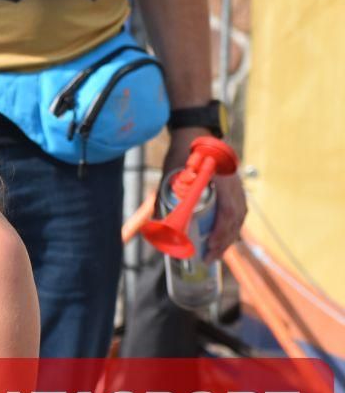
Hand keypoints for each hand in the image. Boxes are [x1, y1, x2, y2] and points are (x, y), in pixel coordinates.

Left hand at [161, 128, 246, 261]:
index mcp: (223, 180)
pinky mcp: (234, 189)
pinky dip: (230, 227)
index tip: (210, 247)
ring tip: (214, 252)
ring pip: (238, 217)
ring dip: (228, 237)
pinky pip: (237, 212)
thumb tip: (154, 226)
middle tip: (209, 258)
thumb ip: (163, 198)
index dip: (221, 233)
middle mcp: (235, 185)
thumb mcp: (170, 173)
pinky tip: (220, 238)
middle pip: (236, 220)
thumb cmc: (182, 153)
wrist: (195, 134)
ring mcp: (237, 187)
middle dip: (223, 242)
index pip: (228, 212)